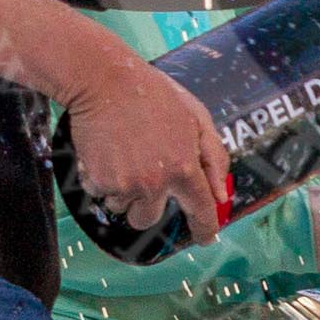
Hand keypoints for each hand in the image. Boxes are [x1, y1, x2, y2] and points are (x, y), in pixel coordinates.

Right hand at [64, 53, 230, 245]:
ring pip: (122, 208)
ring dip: (121, 190)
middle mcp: (157, 182)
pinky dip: (100, 178)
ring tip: (122, 153)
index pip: (200, 209)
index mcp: (185, 166)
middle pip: (148, 219)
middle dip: (145, 204)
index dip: (204, 228)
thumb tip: (219, 193)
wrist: (105, 82)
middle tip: (140, 174)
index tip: (205, 238)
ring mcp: (126, 185)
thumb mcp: (196, 116)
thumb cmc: (153, 94)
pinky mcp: (100, 181)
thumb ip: (212, 156)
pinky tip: (105, 151)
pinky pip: (100, 194)